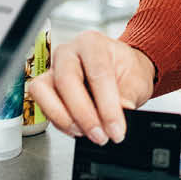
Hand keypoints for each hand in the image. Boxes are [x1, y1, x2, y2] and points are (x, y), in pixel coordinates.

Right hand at [27, 31, 156, 144]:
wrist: (121, 70)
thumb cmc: (126, 70)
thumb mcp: (137, 81)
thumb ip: (128, 97)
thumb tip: (119, 116)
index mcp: (93, 43)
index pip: (98, 73)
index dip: (107, 106)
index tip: (116, 130)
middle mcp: (68, 52)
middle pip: (67, 81)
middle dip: (84, 115)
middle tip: (101, 136)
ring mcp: (53, 68)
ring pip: (44, 91)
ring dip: (65, 119)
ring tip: (87, 133)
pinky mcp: (45, 87)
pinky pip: (43, 105)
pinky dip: (60, 122)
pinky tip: (79, 129)